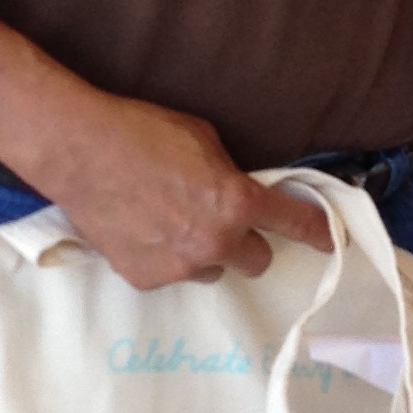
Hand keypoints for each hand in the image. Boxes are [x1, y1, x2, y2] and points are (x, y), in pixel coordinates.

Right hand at [31, 90, 335, 289]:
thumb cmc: (144, 133)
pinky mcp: (146, 279)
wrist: (82, 151)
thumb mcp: (205, 141)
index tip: (330, 239)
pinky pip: (173, 274)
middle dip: (246, 241)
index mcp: (236, 203)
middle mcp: (215, 242)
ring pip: (212, 268)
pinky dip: (166, 257)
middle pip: (257, 260)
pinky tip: (144, 229)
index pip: (293, 224)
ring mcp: (179, 267)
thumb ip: (232, 174)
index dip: (317, 231)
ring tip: (172, 219)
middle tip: (223, 218)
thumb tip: (242, 189)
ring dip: (205, 250)